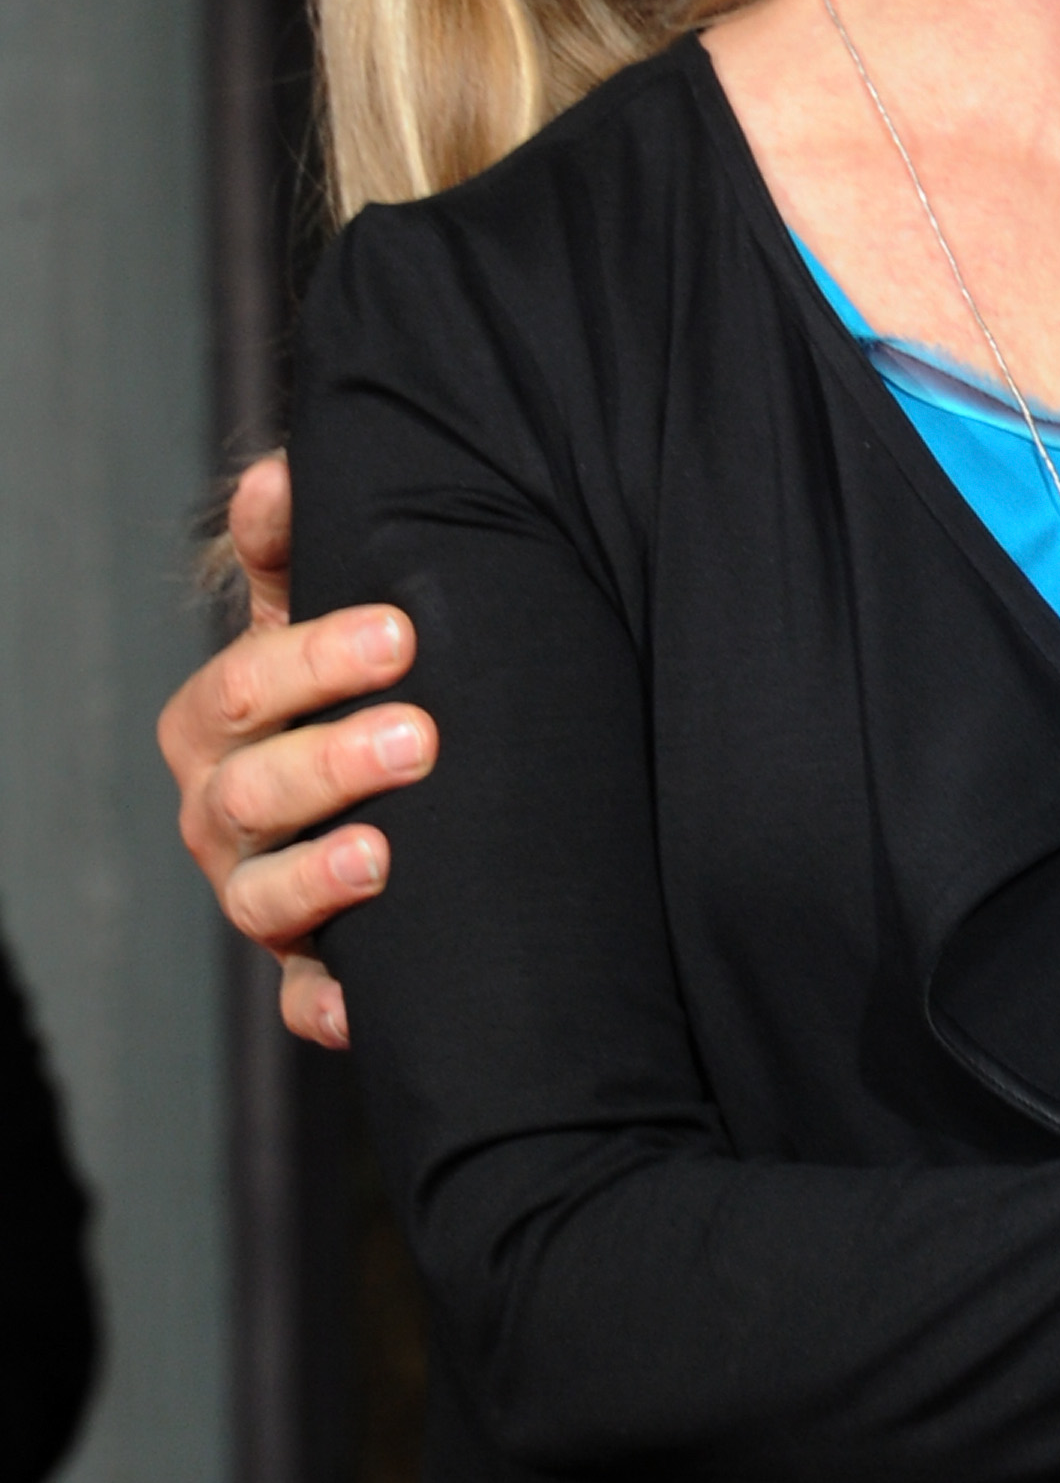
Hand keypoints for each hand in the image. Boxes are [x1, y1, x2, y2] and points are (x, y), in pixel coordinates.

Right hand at [158, 453, 433, 1047]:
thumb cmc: (344, 686)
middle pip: (251, 794)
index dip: (313, 661)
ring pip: (261, 898)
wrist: (377, 787)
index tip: (400, 634)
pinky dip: (326, 1009)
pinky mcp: (305, 967)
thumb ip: (294, 547)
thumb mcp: (317, 611)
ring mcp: (258, 895)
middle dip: (330, 764)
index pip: (243, 686)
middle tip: (420, 737)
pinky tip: (361, 1010)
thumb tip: (279, 472)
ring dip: (320, 880)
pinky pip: (303, 1002)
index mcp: (217, 723)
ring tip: (385, 858)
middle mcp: (221, 813)